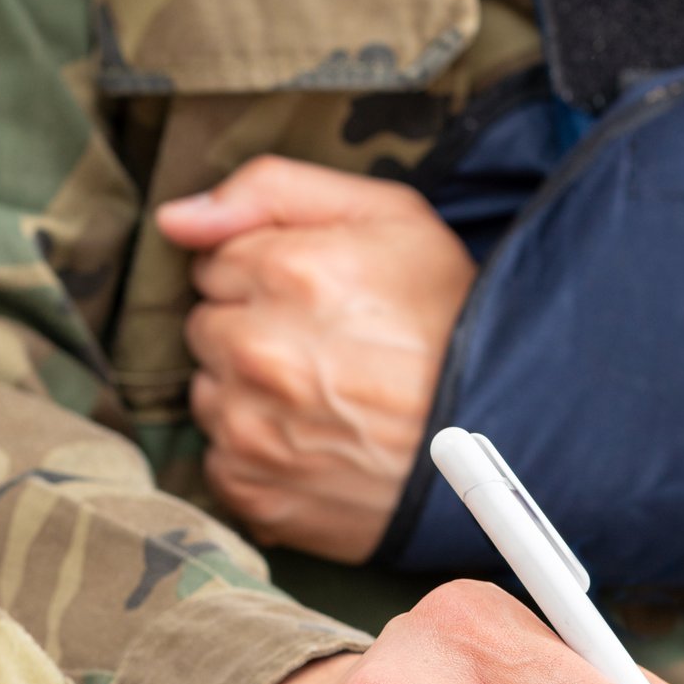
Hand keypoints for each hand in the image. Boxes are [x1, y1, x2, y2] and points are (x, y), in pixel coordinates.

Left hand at [156, 156, 475, 562]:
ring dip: (248, 393)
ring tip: (325, 398)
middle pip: (204, 327)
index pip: (214, 261)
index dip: (268, 273)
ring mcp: (252, 430)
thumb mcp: (392, 216)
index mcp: (287, 271)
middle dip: (252, 329)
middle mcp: (257, 351)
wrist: (508, 437)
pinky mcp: (257, 493)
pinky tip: (317, 444)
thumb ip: (273, 190)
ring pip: (207, 395)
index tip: (318, 296)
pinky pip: (220, 461)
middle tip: (326, 347)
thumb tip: (174, 218)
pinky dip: (257, 455)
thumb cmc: (455, 320)